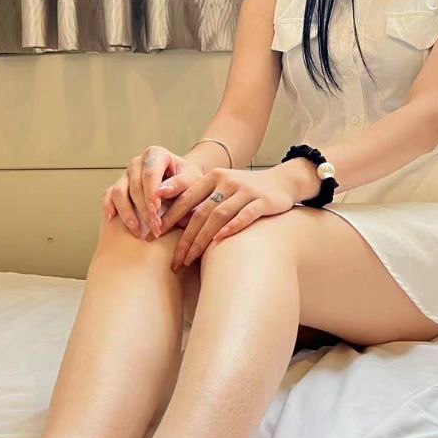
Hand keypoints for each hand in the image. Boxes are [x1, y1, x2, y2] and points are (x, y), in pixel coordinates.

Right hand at [102, 147, 203, 238]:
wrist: (182, 182)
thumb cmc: (189, 180)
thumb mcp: (192, 180)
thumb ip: (180, 184)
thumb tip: (160, 193)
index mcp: (156, 154)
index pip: (149, 174)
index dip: (151, 194)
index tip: (156, 212)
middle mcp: (137, 162)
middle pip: (135, 186)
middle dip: (143, 210)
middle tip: (154, 228)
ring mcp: (126, 174)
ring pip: (119, 192)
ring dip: (127, 213)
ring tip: (138, 231)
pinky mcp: (119, 185)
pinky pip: (109, 195)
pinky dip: (109, 206)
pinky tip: (112, 219)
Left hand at [163, 166, 298, 269]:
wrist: (283, 181)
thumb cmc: (247, 190)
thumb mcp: (223, 187)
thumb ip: (203, 201)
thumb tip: (174, 225)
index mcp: (213, 177)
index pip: (186, 198)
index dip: (170, 217)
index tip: (155, 235)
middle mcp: (227, 181)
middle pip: (200, 212)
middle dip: (185, 238)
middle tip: (174, 260)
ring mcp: (246, 190)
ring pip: (218, 216)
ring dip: (202, 239)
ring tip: (190, 259)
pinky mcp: (263, 200)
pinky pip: (245, 215)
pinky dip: (231, 228)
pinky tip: (219, 241)